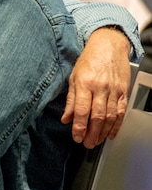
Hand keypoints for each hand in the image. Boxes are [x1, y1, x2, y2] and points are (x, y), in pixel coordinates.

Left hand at [62, 27, 130, 147]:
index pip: (81, 110)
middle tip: (86, 144)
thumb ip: (70, 99)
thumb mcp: (73, 77)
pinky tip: (111, 133)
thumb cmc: (89, 60)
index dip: (79, 126)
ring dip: (103, 132)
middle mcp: (100, 88)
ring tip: (96, 141)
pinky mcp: (123, 91)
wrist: (108, 45)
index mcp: (84, 83)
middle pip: (97, 116)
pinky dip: (116, 125)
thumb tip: (66, 118)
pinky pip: (120, 111)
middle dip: (91, 133)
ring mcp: (113, 90)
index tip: (76, 137)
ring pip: (110, 116)